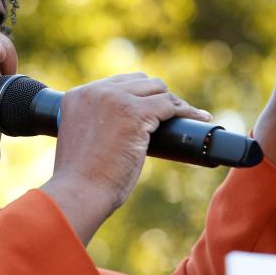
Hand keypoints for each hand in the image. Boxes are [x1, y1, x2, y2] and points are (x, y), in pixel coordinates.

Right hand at [40, 73, 209, 243]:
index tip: (154, 109)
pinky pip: (169, 105)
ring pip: (157, 89)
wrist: (79, 193)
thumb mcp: (82, 140)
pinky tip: (198, 118)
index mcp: (77, 96)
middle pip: (140, 81)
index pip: (118, 83)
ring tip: (188, 117)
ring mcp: (115, 100)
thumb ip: (96, 126)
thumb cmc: (80, 180)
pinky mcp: (134, 113)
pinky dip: (187, 111)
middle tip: (171, 116)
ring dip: (173, 103)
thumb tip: (125, 129)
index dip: (139, 95)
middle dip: (158, 96)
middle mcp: (94, 91)